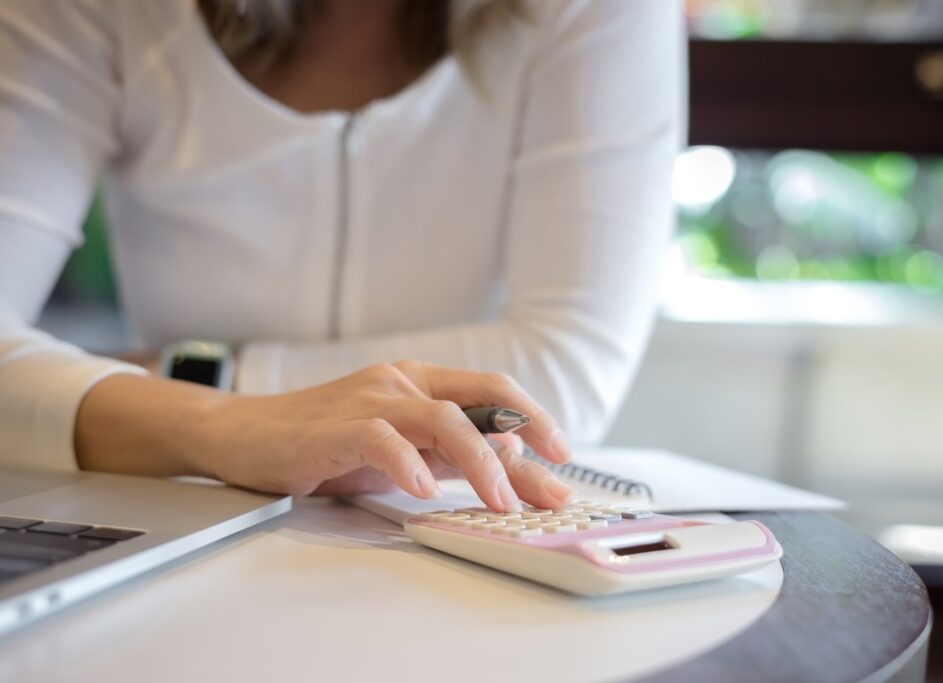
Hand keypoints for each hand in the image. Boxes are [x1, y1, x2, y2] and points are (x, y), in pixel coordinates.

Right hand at [75, 361, 575, 511]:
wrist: (245, 435)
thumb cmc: (324, 443)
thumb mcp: (399, 450)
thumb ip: (448, 453)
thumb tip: (509, 461)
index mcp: (421, 383)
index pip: (492, 392)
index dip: (533, 418)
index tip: (561, 454)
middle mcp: (402, 383)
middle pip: (481, 399)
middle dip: (526, 437)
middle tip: (551, 481)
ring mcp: (371, 399)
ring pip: (443, 419)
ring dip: (480, 462)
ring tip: (502, 502)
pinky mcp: (337, 425)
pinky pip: (383, 439)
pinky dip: (409, 464)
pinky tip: (423, 491)